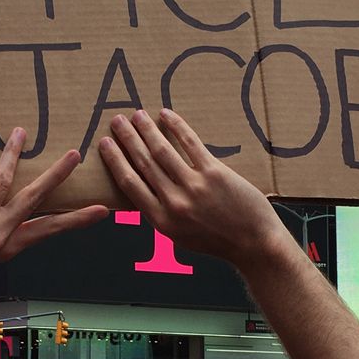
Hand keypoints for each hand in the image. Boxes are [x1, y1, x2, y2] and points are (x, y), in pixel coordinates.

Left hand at [0, 125, 108, 290]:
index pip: (49, 230)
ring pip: (3, 179)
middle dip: (56, 175)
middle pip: (34, 198)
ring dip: (14, 152)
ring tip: (22, 132)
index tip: (101, 211)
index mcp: (7, 247)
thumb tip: (7, 202)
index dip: (76, 220)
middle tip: (75, 155)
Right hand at [98, 109, 292, 267]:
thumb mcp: (179, 236)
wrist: (253, 244)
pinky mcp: (214, 173)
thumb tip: (146, 190)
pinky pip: (190, 144)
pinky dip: (176, 127)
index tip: (105, 145)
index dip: (115, 161)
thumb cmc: (217, 241)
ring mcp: (193, 186)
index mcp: (161, 220)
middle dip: (127, 139)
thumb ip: (161, 213)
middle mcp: (173, 202)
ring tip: (137, 115)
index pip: (130, 184)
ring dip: (146, 129)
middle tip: (117, 121)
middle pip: (143, 163)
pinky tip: (166, 115)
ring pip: (162, 151)